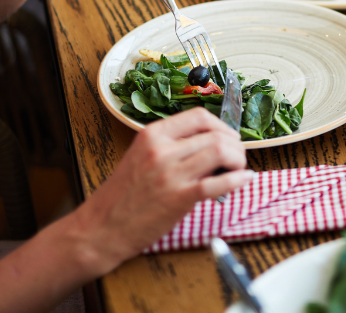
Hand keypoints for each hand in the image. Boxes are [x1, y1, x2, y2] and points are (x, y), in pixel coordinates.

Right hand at [74, 109, 250, 272]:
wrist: (101, 228)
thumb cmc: (122, 195)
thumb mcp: (141, 156)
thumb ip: (170, 145)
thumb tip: (207, 141)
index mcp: (152, 135)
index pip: (199, 116)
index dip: (221, 124)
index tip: (227, 135)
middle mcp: (162, 149)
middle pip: (215, 133)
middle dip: (234, 144)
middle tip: (237, 155)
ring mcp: (171, 173)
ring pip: (220, 151)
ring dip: (238, 159)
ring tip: (237, 168)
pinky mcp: (179, 198)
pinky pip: (218, 182)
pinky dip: (238, 179)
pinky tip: (244, 180)